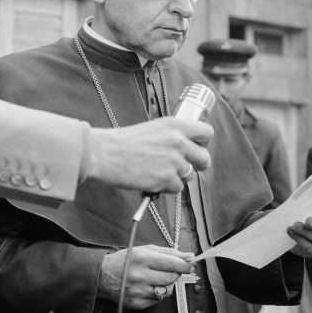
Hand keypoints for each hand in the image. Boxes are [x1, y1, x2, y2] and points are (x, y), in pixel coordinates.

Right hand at [86, 117, 212, 193]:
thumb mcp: (153, 128)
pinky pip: (177, 188)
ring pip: (190, 175)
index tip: (196, 147)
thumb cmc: (124, 141)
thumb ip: (173, 135)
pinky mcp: (166, 179)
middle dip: (198, 165)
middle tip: (186, 166)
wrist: (104, 153)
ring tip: (159, 171)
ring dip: (177, 176)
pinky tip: (152, 179)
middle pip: (205, 158)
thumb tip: (186, 146)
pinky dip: (166, 187)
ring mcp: (174, 161)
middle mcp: (178, 141)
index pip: (207, 132)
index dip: (203, 142)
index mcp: (175, 125)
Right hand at [99, 245, 195, 308]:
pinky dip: (157, 293)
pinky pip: (158, 300)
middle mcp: (140, 275)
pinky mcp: (137, 304)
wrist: (102, 276)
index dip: (186, 264)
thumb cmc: (127, 260)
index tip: (191, 263)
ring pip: (167, 290)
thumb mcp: (145, 250)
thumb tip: (190, 256)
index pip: (173, 263)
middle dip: (175, 273)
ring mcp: (138, 291)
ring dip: (167, 284)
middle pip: (172, 277)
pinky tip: (148, 286)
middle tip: (169, 269)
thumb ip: (169, 252)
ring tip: (156, 278)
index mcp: (142, 258)